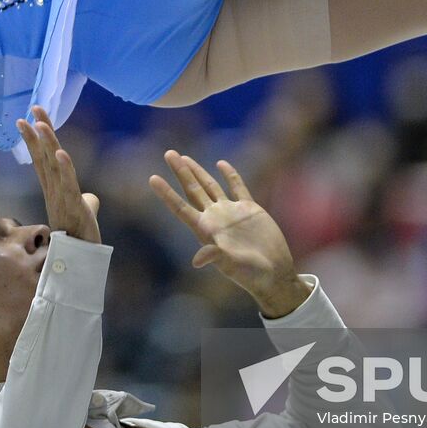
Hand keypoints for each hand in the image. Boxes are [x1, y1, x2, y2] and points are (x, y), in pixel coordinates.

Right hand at [16, 107, 100, 243]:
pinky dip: (64, 168)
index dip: (36, 137)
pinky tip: (61, 152)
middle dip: (37, 133)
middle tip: (32, 110)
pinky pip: (68, 185)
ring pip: (52, 167)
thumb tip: (92, 198)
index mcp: (55, 190)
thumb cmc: (81, 240)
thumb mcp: (84, 215)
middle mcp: (54, 192)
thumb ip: (87, 202)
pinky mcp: (73, 208)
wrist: (81, 263)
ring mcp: (61, 199)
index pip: (43, 158)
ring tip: (40, 124)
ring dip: (47, 144)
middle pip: (44, 156)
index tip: (29, 117)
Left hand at [150, 152, 309, 317]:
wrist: (273, 273)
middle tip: (168, 153)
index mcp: (205, 231)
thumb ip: (216, 257)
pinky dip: (229, 175)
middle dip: (180, 172)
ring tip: (184, 157)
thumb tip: (197, 261)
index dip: (166, 193)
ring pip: (210, 186)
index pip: (181, 207)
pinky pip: (237, 187)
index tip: (152, 178)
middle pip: (192, 190)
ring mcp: (231, 212)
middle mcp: (215, 218)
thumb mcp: (231, 266)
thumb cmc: (250, 274)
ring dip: (198, 171)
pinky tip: (221, 163)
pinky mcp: (249, 209)